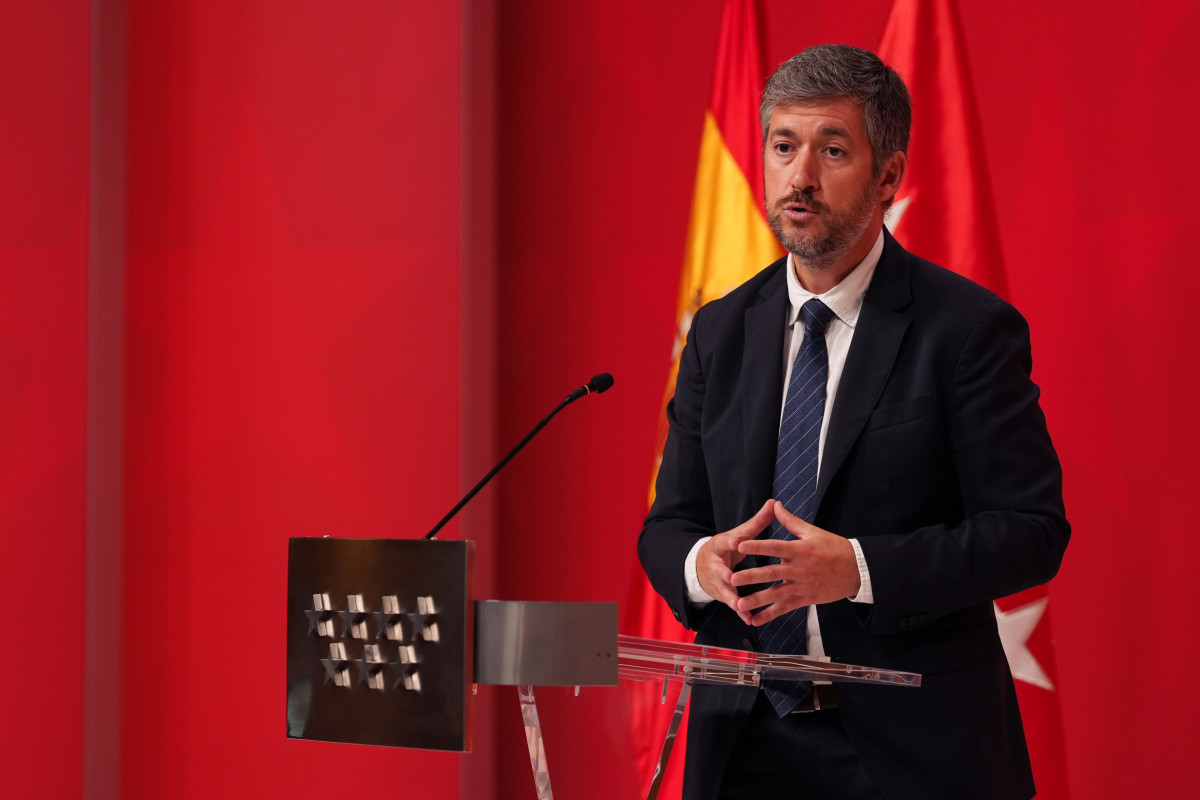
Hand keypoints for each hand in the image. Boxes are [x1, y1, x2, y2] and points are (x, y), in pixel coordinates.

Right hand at [696, 500, 775, 623]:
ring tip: (739, 604)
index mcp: (720, 545)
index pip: (724, 542)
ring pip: (724, 590)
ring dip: (731, 598)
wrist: (701, 566)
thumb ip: (757, 521)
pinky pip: (731, 604)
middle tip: (731, 578)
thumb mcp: (738, 534)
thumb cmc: (727, 547)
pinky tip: (749, 619)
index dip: (729, 543)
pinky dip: (740, 612)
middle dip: (724, 574)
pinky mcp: (722, 594)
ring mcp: (716, 581)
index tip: (736, 543)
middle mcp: (715, 564)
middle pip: (719, 569)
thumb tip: (773, 502)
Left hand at [730, 501, 860, 624]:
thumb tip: (775, 506)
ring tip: (739, 603)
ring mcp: (802, 586)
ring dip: (757, 600)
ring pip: (776, 594)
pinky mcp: (805, 599)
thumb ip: (790, 521)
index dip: (757, 546)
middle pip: (772, 572)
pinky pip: (785, 608)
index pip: (775, 546)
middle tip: (732, 578)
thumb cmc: (834, 548)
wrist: (857, 570)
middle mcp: (799, 569)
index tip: (740, 545)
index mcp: (800, 550)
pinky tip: (755, 619)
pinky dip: (769, 615)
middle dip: (751, 576)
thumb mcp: (813, 532)